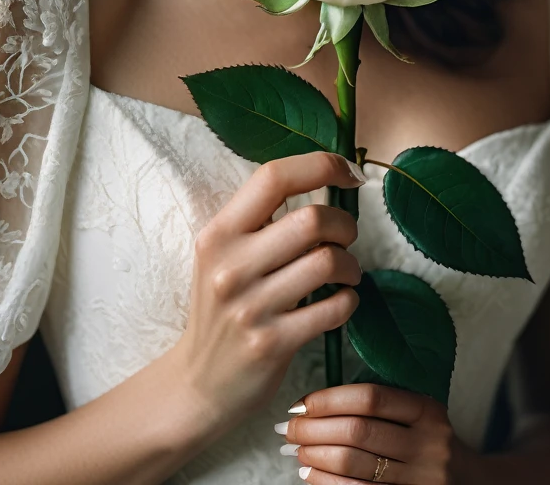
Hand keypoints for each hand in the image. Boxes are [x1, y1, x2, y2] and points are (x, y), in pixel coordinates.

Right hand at [168, 152, 364, 445]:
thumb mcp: (225, 255)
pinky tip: (340, 302)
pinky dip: (348, 301)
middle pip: (312, 219)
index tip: (348, 171)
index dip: (320, 165)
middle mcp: (230, 266)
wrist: (198, 383)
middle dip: (344, 225)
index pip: (273, 177)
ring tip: (344, 272)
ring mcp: (250, 307)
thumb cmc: (224, 307)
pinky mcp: (271, 343)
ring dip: (350, 265)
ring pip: (327, 262)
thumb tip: (326, 178)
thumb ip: (262, 220)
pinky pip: (333, 308)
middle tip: (344, 238)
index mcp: (219, 233)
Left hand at [275, 383, 479, 483]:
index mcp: (427, 411)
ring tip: (295, 450)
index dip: (329, 399)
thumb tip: (315, 404)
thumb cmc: (429, 443)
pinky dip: (326, 483)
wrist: (470, 483)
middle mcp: (428, 444)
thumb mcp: (419, 416)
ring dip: (315, 456)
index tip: (301, 403)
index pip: (370, 397)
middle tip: (287, 427)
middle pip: (357, 431)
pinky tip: (310, 474)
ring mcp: (420, 479)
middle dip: (313, 429)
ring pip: (354, 466)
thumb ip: (381, 406)